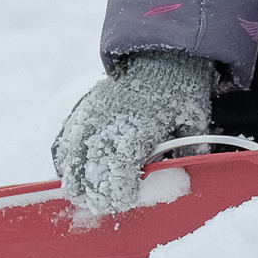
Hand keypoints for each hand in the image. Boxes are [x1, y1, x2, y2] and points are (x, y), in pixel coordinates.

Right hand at [52, 50, 215, 215]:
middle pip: (89, 169)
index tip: (126, 201)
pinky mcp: (81, 111)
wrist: (163, 53)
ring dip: (77, 182)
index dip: (117, 191)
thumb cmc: (181, 89)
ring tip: (90, 196)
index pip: (117, 167)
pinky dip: (64, 163)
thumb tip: (180, 178)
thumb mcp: (195, 119)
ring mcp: (90, 114)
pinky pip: (62, 143)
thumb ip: (189, 150)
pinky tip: (74, 175)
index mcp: (138, 124)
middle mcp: (107, 120)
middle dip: (96, 194)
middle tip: (109, 205)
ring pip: (69, 159)